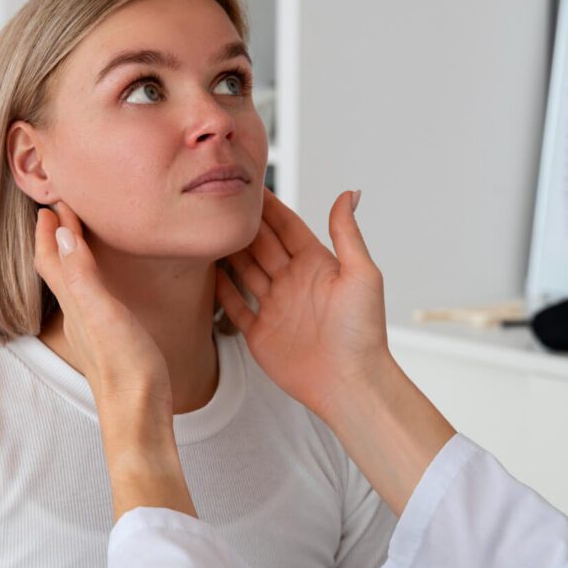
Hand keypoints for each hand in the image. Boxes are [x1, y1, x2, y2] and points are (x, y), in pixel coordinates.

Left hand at [34, 202, 172, 419]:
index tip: (54, 200)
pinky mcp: (111, 339)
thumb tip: (58, 231)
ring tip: (77, 235)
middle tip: (59, 211)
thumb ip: (81, 273)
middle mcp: (78, 314)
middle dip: (54, 237)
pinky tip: (107, 282)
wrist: (140, 415)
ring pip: (73, 283)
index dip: (48, 228)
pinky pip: (94, 297)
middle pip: (56, 268)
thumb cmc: (125, 368)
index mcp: (74, 303)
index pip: (50, 257)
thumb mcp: (103, 313)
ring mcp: (93, 329)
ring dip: (71, 255)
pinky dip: (93, 277)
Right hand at [216, 188, 389, 419]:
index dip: (269, 207)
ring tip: (205, 229)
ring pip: (244, 271)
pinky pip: (235, 306)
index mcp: (317, 265)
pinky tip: (205, 272)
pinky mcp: (260, 333)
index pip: (287, 227)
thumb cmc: (362, 331)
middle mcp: (294, 282)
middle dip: (242, 224)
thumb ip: (347, 233)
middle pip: (261, 245)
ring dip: (227, 252)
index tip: (249, 185)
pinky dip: (220, 290)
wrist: (350, 382)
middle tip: (217, 201)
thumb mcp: (361, 274)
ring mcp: (276, 307)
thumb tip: (349, 192)